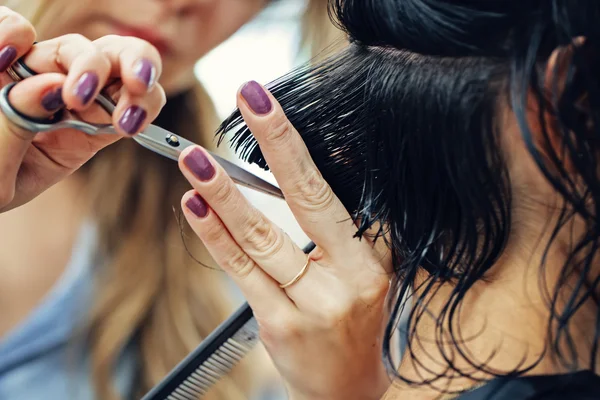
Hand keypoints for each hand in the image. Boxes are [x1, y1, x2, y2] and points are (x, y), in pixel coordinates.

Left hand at [0, 6, 165, 211]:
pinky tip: (134, 123)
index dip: (13, 34)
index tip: (7, 55)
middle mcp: (40, 79)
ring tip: (129, 115)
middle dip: (93, 62)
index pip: (13, 34)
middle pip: (76, 48)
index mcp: (4, 71)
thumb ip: (11, 118)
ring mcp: (74, 103)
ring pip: (114, 68)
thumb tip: (52, 85)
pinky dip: (141, 109)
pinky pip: (128, 107)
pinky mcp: (97, 127)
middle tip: (93, 91)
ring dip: (131, 80)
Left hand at [179, 81, 392, 398]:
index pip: (329, 192)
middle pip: (304, 202)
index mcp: (370, 260)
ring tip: (196, 158)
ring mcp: (311, 305)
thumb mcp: (369, 271)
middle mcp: (345, 280)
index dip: (295, 146)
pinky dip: (216, 235)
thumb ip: (349, 226)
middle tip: (248, 100)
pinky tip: (195, 206)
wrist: (346, 388)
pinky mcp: (278, 325)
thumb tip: (320, 164)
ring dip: (225, 194)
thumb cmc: (355, 320)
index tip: (268, 105)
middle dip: (275, 144)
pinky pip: (242, 272)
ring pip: (262, 238)